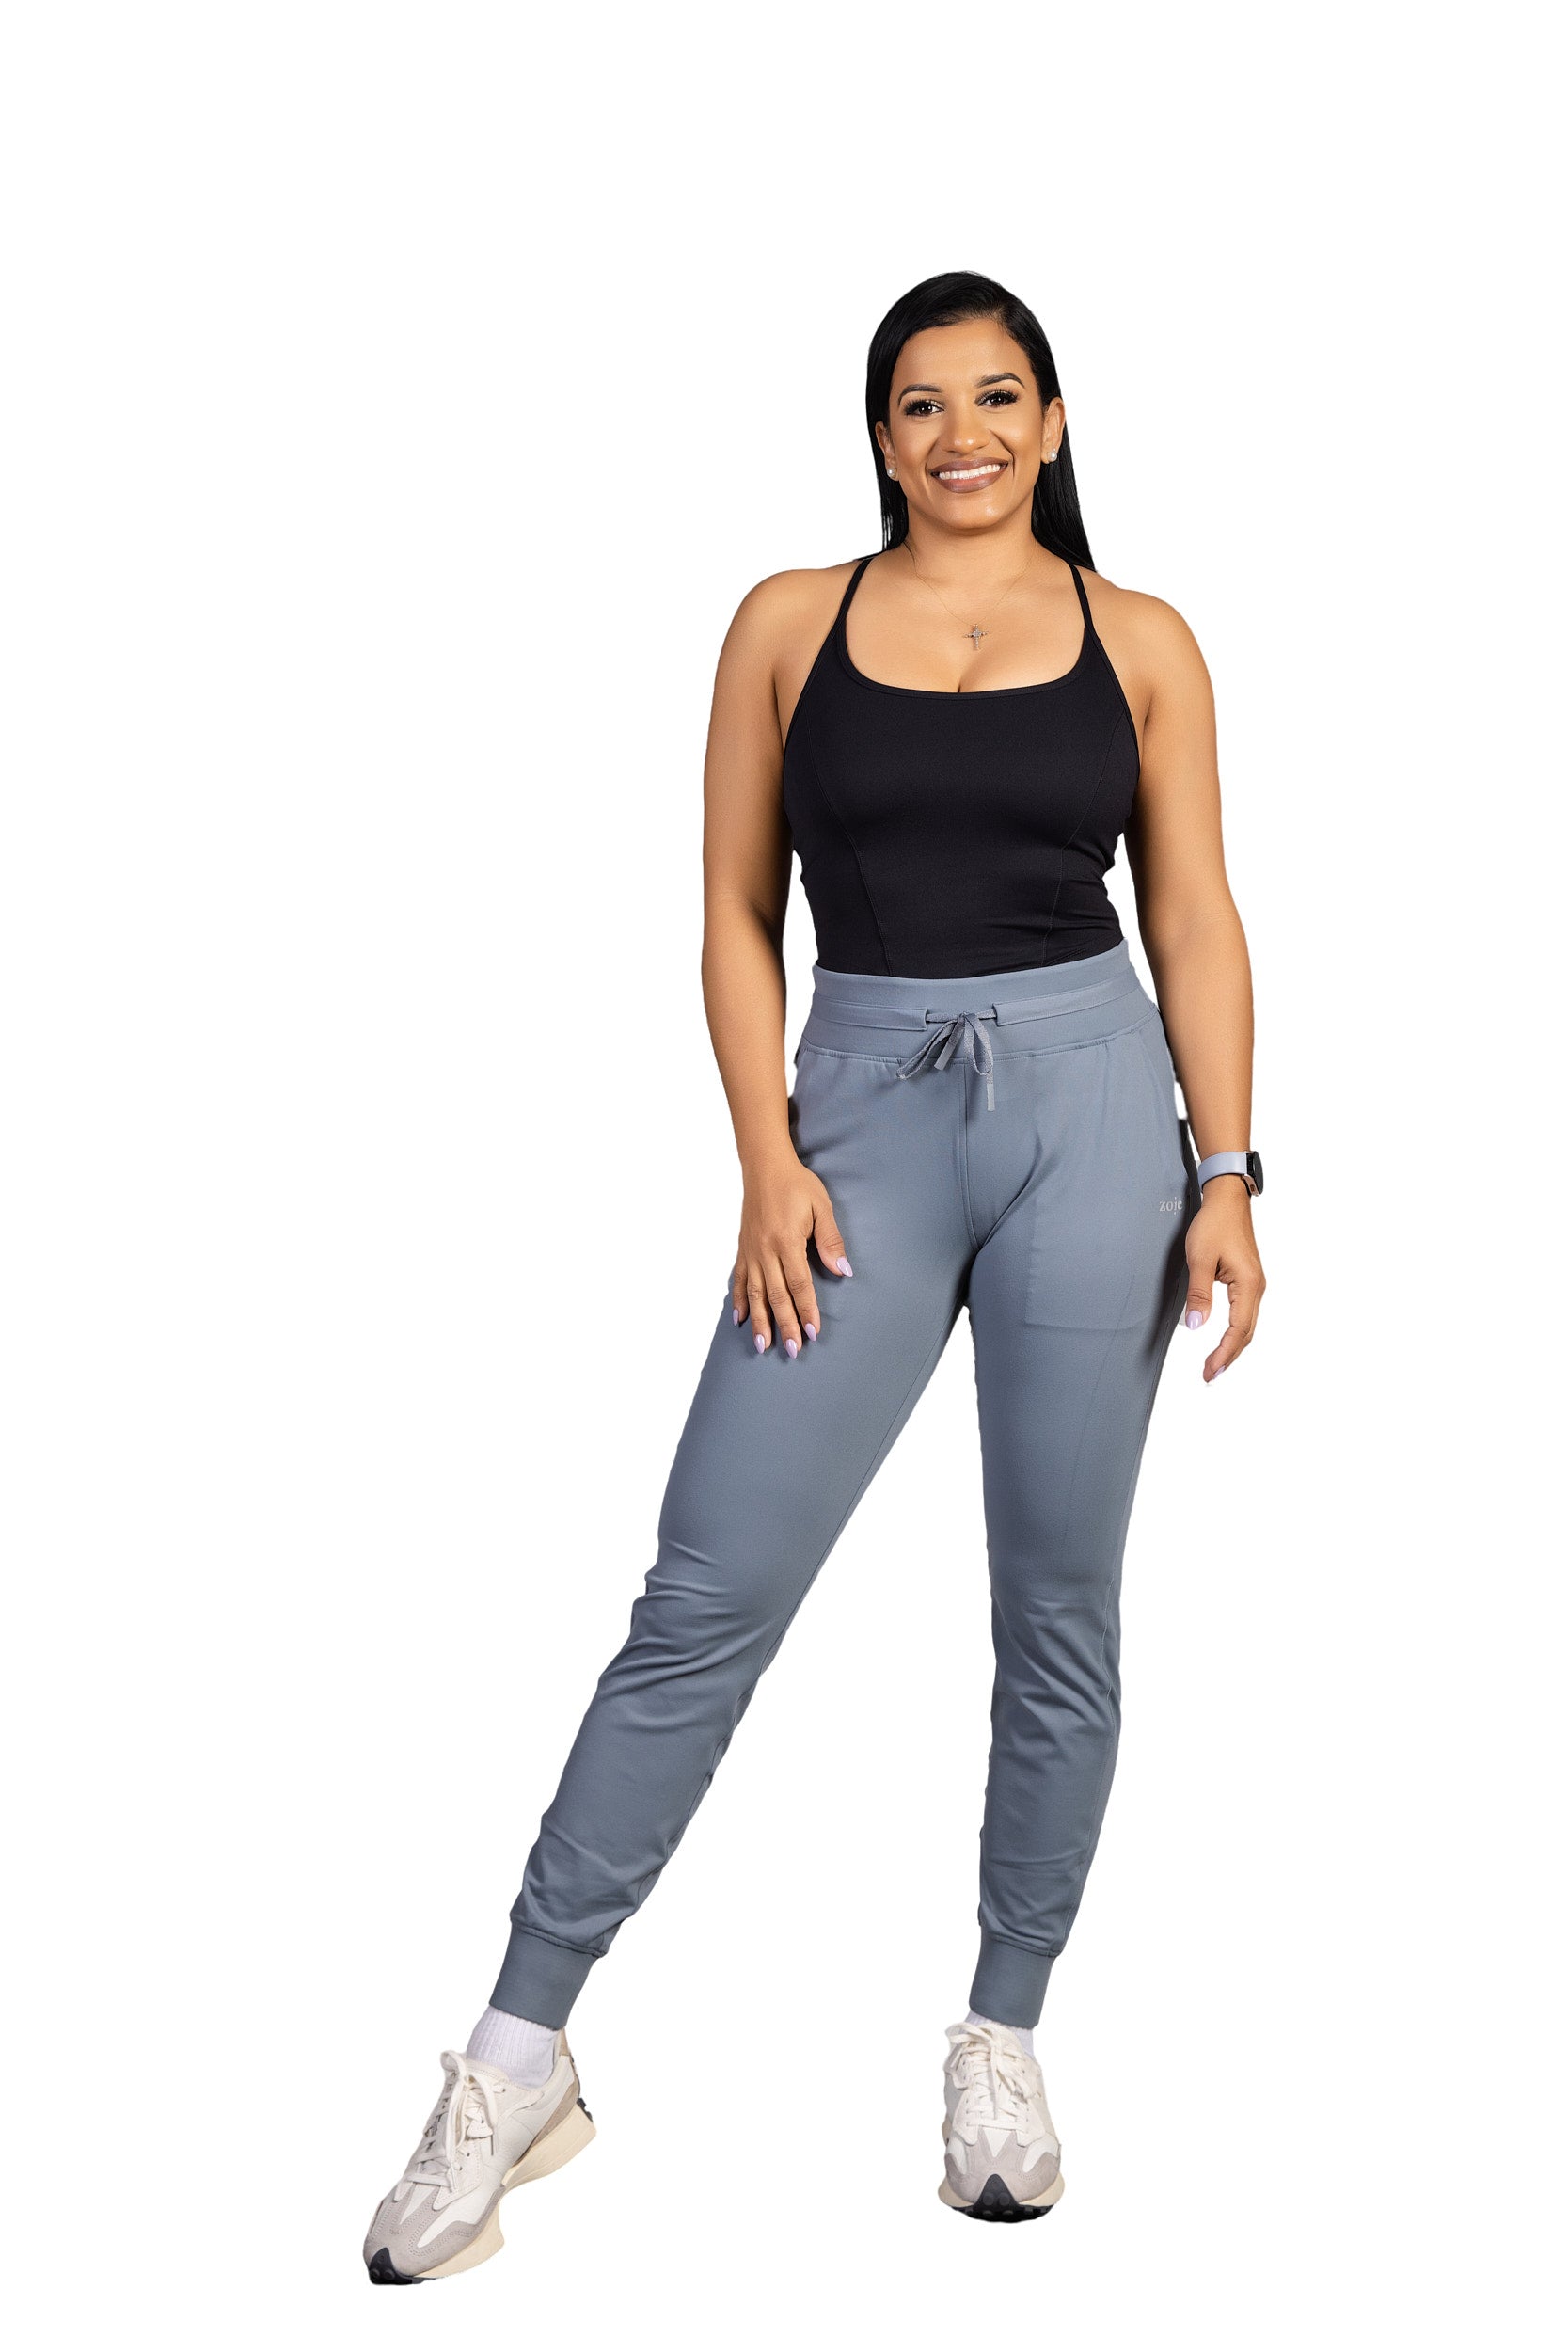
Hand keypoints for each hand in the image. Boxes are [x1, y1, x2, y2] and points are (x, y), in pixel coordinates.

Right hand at [730, 1148, 850, 1357]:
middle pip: (776, 1295)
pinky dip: (738, 1301)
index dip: (806, 1310)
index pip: (799, 1284)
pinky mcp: (742, 1249)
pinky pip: (737, 1279)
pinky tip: (740, 1319)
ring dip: (760, 1321)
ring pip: (754, 1293)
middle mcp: (765, 1250)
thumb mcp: (821, 1207)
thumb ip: (830, 1241)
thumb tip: (842, 1271)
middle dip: (785, 1324)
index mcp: (786, 1240)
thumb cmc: (796, 1185)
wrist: (765, 1166)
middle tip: (793, 1350)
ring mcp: (750, 1251)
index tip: (813, 1332)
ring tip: (763, 1345)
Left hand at [1183, 1178, 1264, 1381]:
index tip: (1209, 1371)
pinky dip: (1235, 1332)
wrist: (1227, 1199)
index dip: (1223, 1354)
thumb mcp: (1200, 1259)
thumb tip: (1196, 1326)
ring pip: (1247, 1325)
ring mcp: (1254, 1285)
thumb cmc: (1214, 1224)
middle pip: (1246, 1333)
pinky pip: (1245, 1314)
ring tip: (1215, 1365)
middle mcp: (1257, 1288)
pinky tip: (1224, 1340)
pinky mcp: (1248, 1280)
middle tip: (1209, 1376)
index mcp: (1249, 1285)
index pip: (1238, 1330)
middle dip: (1229, 1357)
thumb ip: (1199, 1294)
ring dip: (1232, 1346)